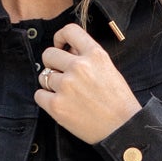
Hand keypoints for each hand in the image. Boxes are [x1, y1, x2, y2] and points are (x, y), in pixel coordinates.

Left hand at [34, 24, 141, 144]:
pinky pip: (38, 95)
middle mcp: (79, 66)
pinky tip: (59, 104)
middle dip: (53, 64)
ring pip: (43, 76)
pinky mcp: (57, 105)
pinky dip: (45, 99)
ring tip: (65, 94)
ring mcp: (66, 86)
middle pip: (49, 54)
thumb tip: (65, 51)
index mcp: (95, 54)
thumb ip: (88, 57)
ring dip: (51, 84)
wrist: (123, 129)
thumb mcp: (109, 69)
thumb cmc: (118, 102)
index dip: (60, 38)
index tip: (61, 47)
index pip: (69, 30)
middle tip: (62, 76)